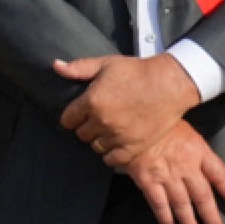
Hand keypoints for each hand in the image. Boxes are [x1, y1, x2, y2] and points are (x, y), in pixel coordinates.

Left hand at [56, 51, 193, 166]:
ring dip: (100, 139)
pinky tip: (117, 143)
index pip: (68, 120)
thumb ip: (79, 68)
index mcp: (92, 101)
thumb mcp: (106, 64)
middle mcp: (102, 121)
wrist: (169, 84)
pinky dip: (111, 154)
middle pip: (81, 134)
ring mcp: (117, 136)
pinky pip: (111, 160)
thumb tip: (56, 66)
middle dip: (87, 127)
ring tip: (110, 130)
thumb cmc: (137, 71)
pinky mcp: (133, 147)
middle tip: (98, 119)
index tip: (81, 114)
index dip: (73, 117)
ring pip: (96, 147)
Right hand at [125, 120, 224, 223]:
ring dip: (189, 221)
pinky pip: (158, 203)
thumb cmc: (160, 121)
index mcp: (198, 150)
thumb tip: (204, 164)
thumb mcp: (186, 129)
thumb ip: (196, 147)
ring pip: (182, 203)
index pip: (220, 175)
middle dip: (210, 216)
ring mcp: (166, 174)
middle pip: (203, 195)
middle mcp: (186, 165)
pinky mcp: (148, 180)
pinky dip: (164, 217)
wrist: (132, 118)